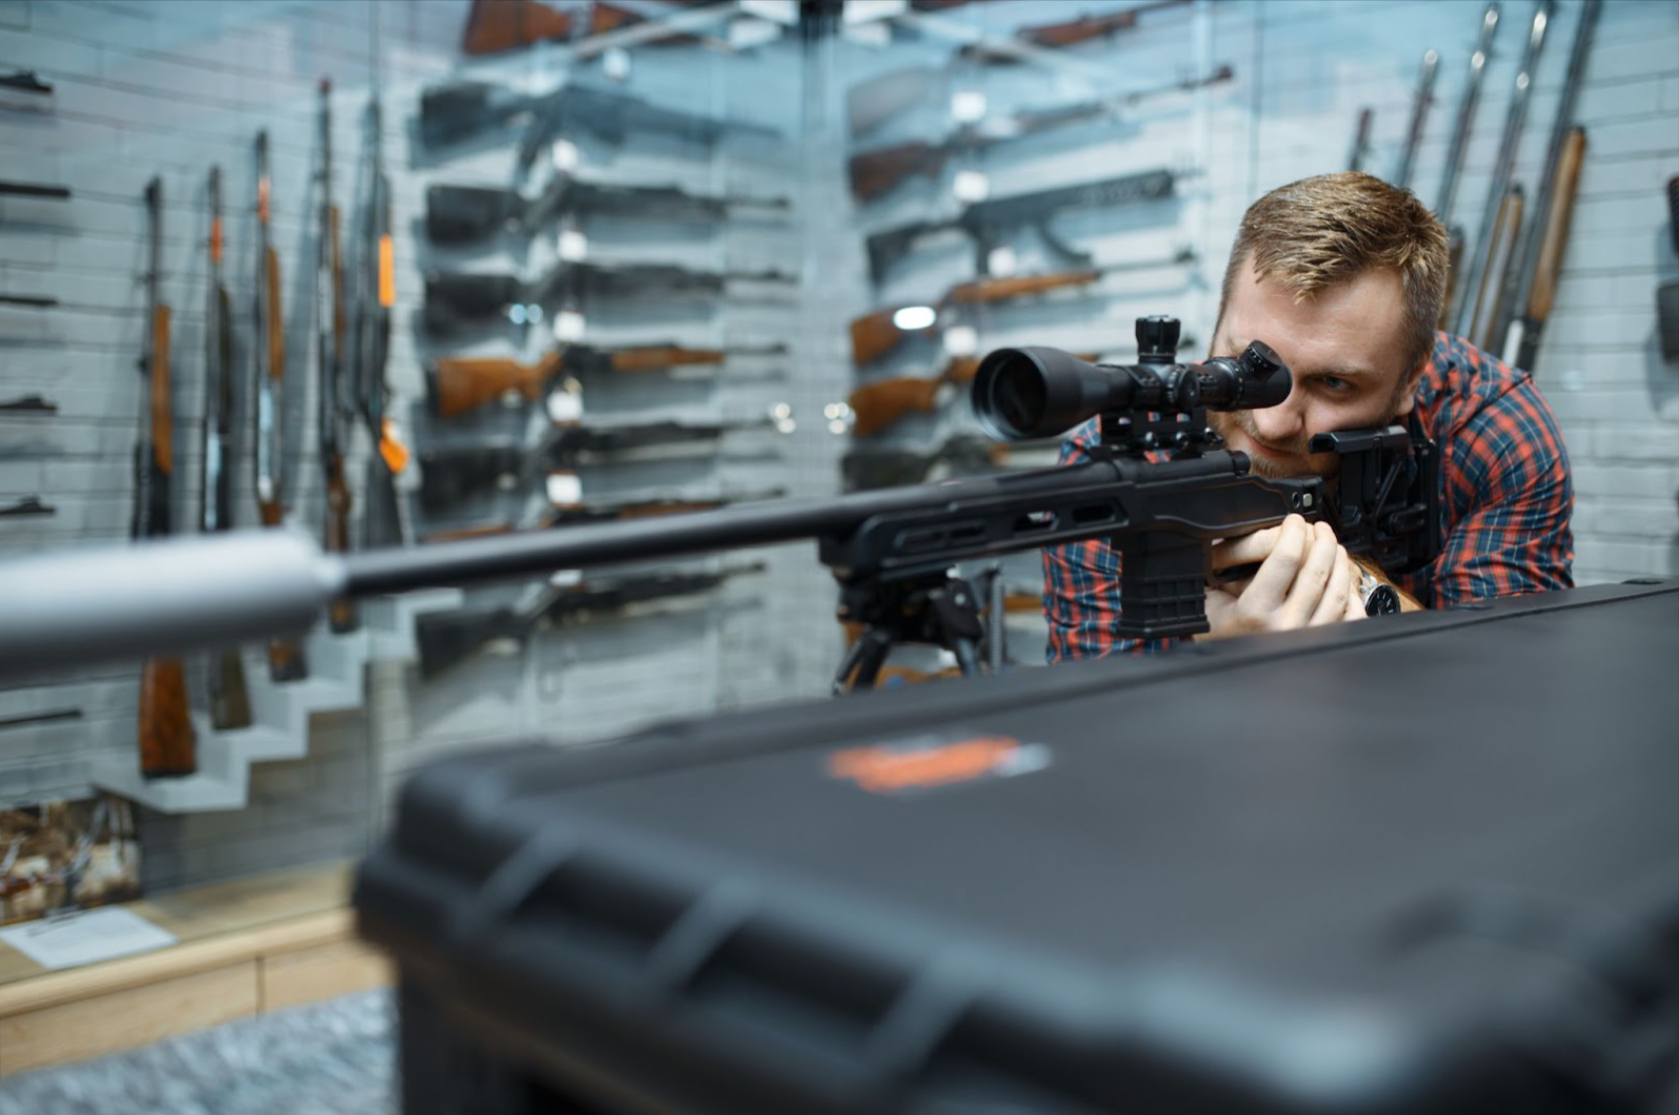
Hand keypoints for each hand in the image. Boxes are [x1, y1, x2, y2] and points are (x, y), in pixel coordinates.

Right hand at [1202, 516, 1364, 639]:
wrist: (1227, 674)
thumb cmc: (1219, 637)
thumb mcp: (1210, 601)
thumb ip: (1226, 571)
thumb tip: (1250, 535)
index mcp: (1255, 612)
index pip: (1285, 558)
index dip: (1294, 531)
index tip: (1294, 521)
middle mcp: (1286, 626)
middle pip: (1317, 570)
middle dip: (1322, 540)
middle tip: (1319, 528)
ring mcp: (1309, 637)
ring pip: (1338, 590)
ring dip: (1339, 561)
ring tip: (1333, 548)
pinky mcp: (1323, 645)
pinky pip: (1350, 615)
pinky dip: (1350, 593)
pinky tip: (1342, 580)